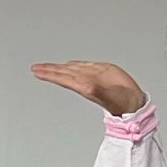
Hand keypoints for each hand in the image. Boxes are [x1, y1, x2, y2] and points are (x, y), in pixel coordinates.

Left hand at [30, 61, 145, 116]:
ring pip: (71, 70)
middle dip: (49, 70)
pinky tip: (69, 64)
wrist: (132, 102)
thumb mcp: (108, 96)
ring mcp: (92, 76)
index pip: (62, 78)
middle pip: (62, 74)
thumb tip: (87, 87)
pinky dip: (74, 65)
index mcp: (83, 85)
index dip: (49, 74)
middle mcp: (85, 80)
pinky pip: (83, 66)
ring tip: (47, 66)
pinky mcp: (101, 71)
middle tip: (35, 67)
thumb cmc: (120, 102)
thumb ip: (97, 91)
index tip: (37, 71)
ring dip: (58, 68)